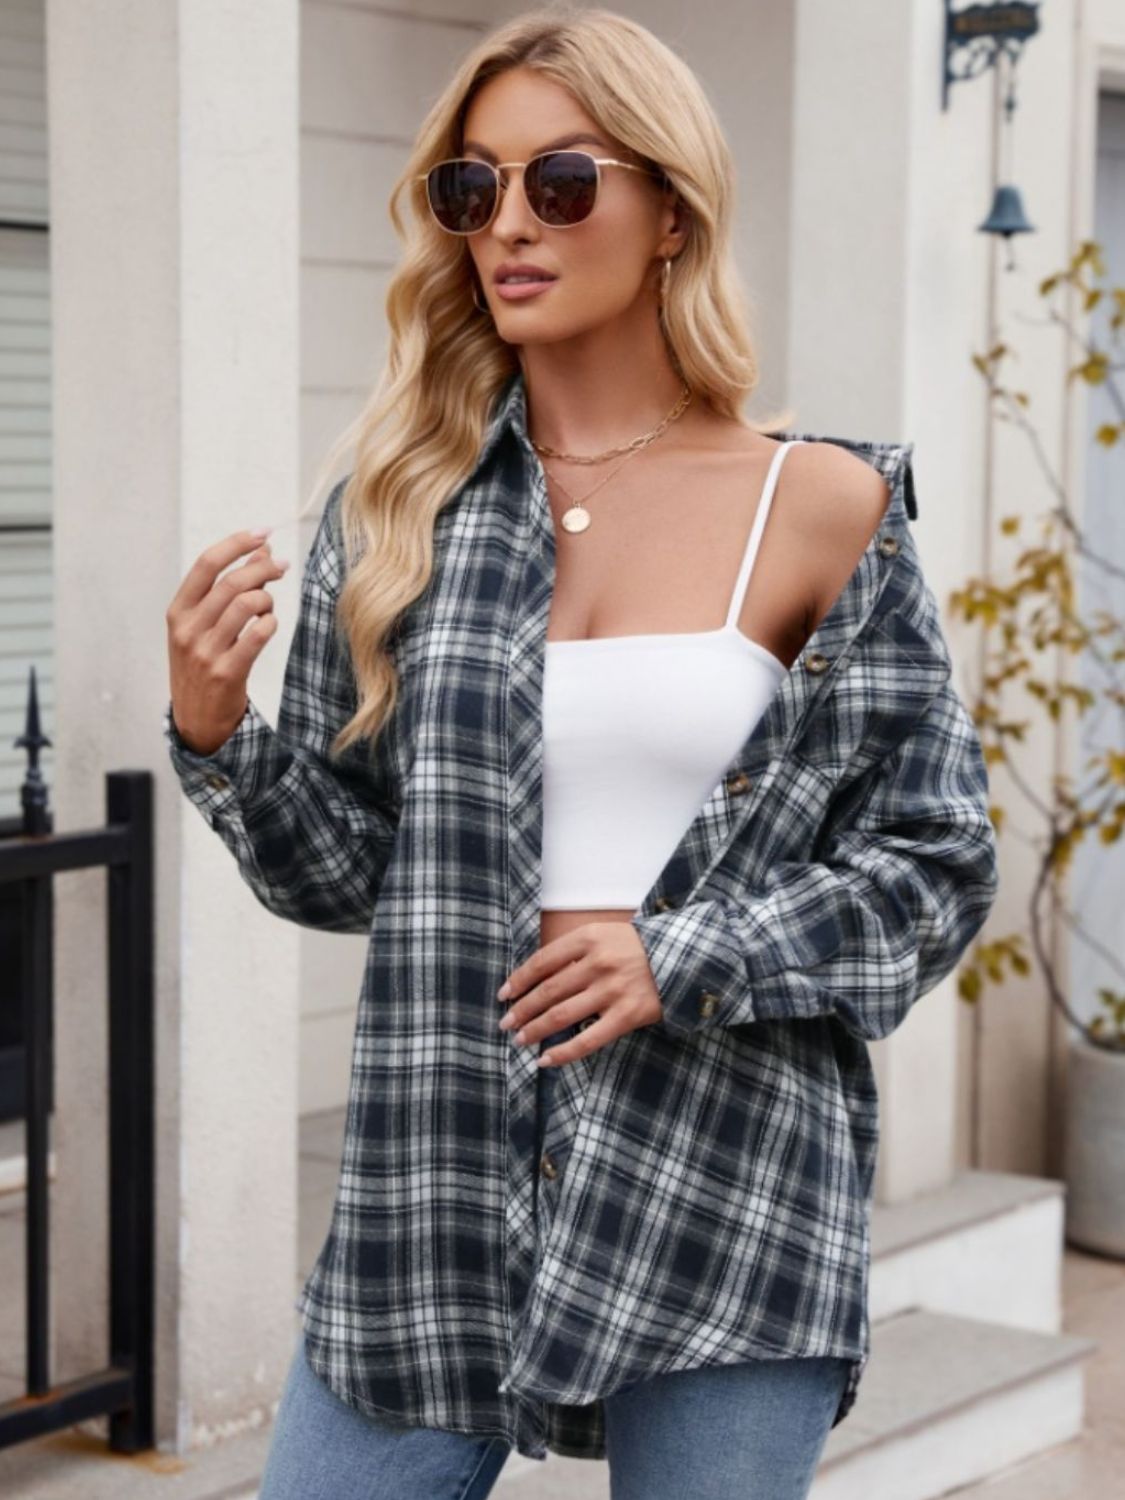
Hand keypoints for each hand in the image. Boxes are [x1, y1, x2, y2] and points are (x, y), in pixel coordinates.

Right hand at [166, 530, 289, 754]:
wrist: (197, 720)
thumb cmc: (203, 664)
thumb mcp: (204, 625)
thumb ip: (229, 589)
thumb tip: (263, 551)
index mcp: (178, 611)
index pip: (207, 564)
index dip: (237, 543)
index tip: (263, 533)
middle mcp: (188, 629)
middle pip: (231, 581)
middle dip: (263, 568)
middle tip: (282, 567)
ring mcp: (205, 651)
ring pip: (246, 604)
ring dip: (267, 598)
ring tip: (269, 605)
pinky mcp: (226, 672)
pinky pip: (258, 635)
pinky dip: (270, 623)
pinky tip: (269, 625)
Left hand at [496, 922, 664, 1066]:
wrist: (682, 957)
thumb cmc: (635, 947)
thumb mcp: (603, 934)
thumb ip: (572, 951)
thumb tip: (533, 978)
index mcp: (588, 938)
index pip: (542, 961)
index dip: (519, 980)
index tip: (504, 995)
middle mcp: (598, 963)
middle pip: (548, 991)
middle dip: (522, 1010)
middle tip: (506, 1023)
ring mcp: (612, 991)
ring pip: (561, 1015)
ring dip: (535, 1030)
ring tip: (520, 1040)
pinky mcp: (626, 1016)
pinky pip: (587, 1040)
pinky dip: (563, 1053)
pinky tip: (545, 1060)